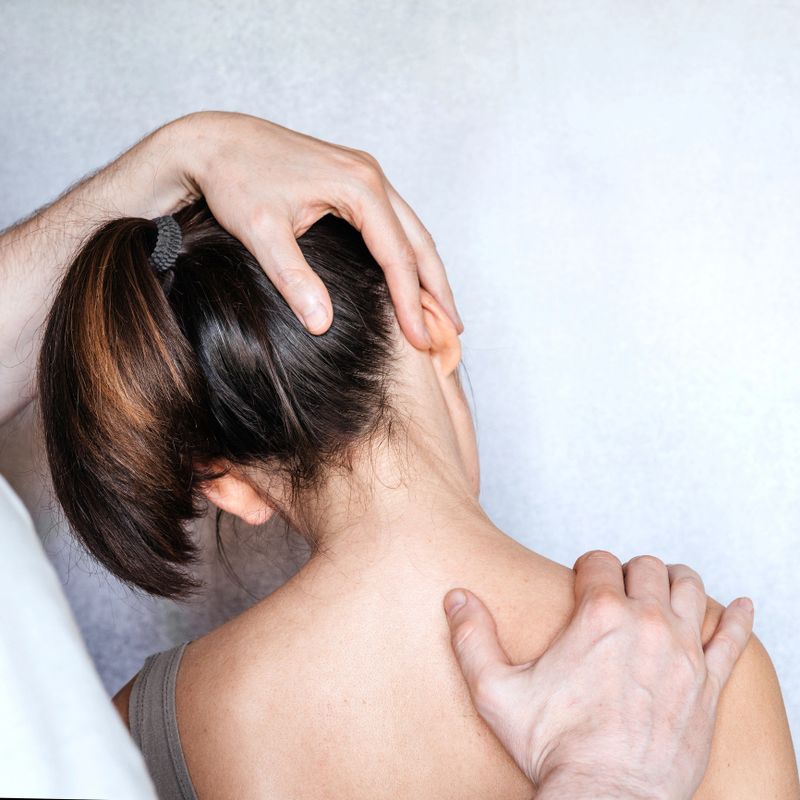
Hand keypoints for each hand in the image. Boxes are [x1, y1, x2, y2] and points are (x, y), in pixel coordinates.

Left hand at [169, 111, 461, 345]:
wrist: (215, 141)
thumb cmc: (235, 179)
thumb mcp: (260, 231)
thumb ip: (293, 277)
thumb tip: (322, 325)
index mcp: (358, 187)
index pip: (397, 256)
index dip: (411, 303)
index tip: (419, 341)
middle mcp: (372, 176)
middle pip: (420, 243)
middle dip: (438, 290)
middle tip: (452, 332)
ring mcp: (366, 176)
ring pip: (413, 232)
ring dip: (429, 273)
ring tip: (442, 312)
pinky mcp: (355, 181)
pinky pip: (395, 224)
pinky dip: (408, 255)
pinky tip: (410, 279)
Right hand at [444, 552, 754, 799]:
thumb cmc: (555, 748)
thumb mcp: (496, 691)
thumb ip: (472, 638)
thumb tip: (456, 597)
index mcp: (599, 616)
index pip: (599, 561)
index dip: (587, 566)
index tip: (583, 580)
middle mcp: (646, 623)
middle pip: (647, 568)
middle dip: (630, 571)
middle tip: (619, 589)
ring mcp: (682, 652)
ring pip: (690, 590)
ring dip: (676, 582)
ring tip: (665, 589)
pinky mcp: (707, 684)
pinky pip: (733, 639)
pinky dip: (739, 618)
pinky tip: (743, 607)